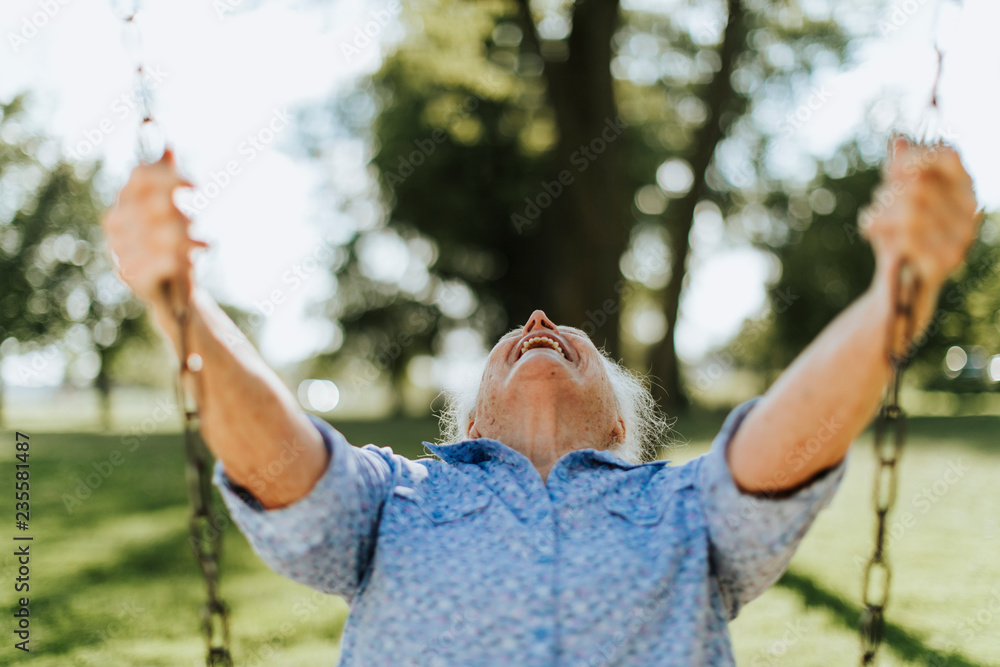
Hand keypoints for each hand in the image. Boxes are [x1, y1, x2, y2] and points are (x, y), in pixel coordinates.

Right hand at [101, 149, 205, 315]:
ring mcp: (120, 248)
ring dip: (184, 238)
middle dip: (180, 214)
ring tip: (198, 243)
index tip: (196, 186)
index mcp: (126, 198)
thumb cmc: (173, 239)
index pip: (142, 175)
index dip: (170, 176)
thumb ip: (168, 177)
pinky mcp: (130, 275)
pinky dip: (177, 261)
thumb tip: (168, 148)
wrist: (172, 286)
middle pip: (156, 204)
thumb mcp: (174, 206)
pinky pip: (159, 263)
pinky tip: (187, 261)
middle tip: (194, 223)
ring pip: (160, 235)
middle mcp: (116, 221)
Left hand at [862, 136, 981, 292]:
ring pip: (910, 210)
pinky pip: (905, 237)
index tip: (890, 169)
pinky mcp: (945, 261)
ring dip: (879, 212)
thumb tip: (899, 140)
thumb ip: (899, 168)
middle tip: (877, 203)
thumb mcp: (894, 197)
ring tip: (871, 220)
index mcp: (963, 185)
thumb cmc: (897, 232)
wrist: (897, 282)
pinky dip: (879, 231)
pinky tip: (871, 233)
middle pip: (919, 184)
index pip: (947, 154)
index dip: (915, 156)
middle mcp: (971, 210)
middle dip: (888, 192)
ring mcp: (962, 237)